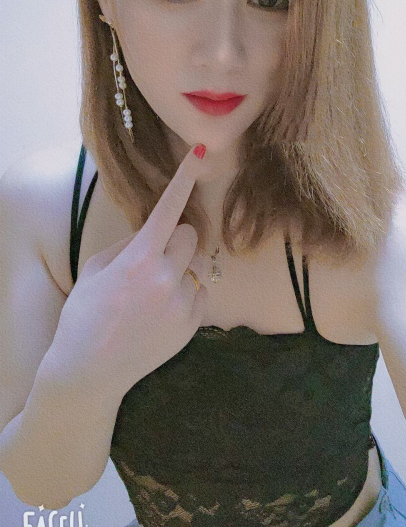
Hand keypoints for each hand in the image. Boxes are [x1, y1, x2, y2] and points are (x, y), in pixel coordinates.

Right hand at [49, 144, 208, 392]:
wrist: (89, 371)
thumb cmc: (84, 316)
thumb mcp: (96, 269)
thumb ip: (129, 246)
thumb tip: (152, 234)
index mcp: (139, 259)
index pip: (168, 209)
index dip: (185, 179)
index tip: (200, 154)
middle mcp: (166, 278)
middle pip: (189, 235)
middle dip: (174, 240)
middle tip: (152, 259)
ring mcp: (182, 304)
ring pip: (196, 266)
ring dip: (180, 270)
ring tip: (152, 295)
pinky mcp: (192, 325)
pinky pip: (200, 294)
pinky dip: (185, 296)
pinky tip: (160, 313)